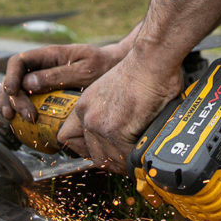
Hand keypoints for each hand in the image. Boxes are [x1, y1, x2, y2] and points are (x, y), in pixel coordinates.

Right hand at [0, 41, 128, 121]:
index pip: (18, 61)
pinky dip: (23, 112)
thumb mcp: (85, 69)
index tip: (12, 92)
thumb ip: (58, 75)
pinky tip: (26, 124)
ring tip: (17, 121)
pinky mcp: (48, 94)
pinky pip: (29, 102)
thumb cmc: (104, 66)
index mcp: (49, 55)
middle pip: (14, 79)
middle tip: (25, 116)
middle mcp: (42, 67)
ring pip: (17, 92)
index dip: (10, 76)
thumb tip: (28, 83)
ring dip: (13, 106)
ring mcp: (44, 81)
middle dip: (12, 98)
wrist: (117, 69)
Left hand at [57, 50, 182, 172]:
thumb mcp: (113, 90)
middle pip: (90, 154)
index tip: (103, 149)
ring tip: (138, 154)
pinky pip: (125, 156)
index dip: (86, 148)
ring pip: (107, 159)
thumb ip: (109, 111)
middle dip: (110, 158)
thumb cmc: (142, 71)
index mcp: (85, 105)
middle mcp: (87, 116)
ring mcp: (99, 124)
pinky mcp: (116, 130)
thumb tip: (121, 131)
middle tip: (127, 156)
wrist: (152, 61)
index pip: (68, 139)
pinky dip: (136, 155)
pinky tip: (145, 146)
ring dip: (124, 160)